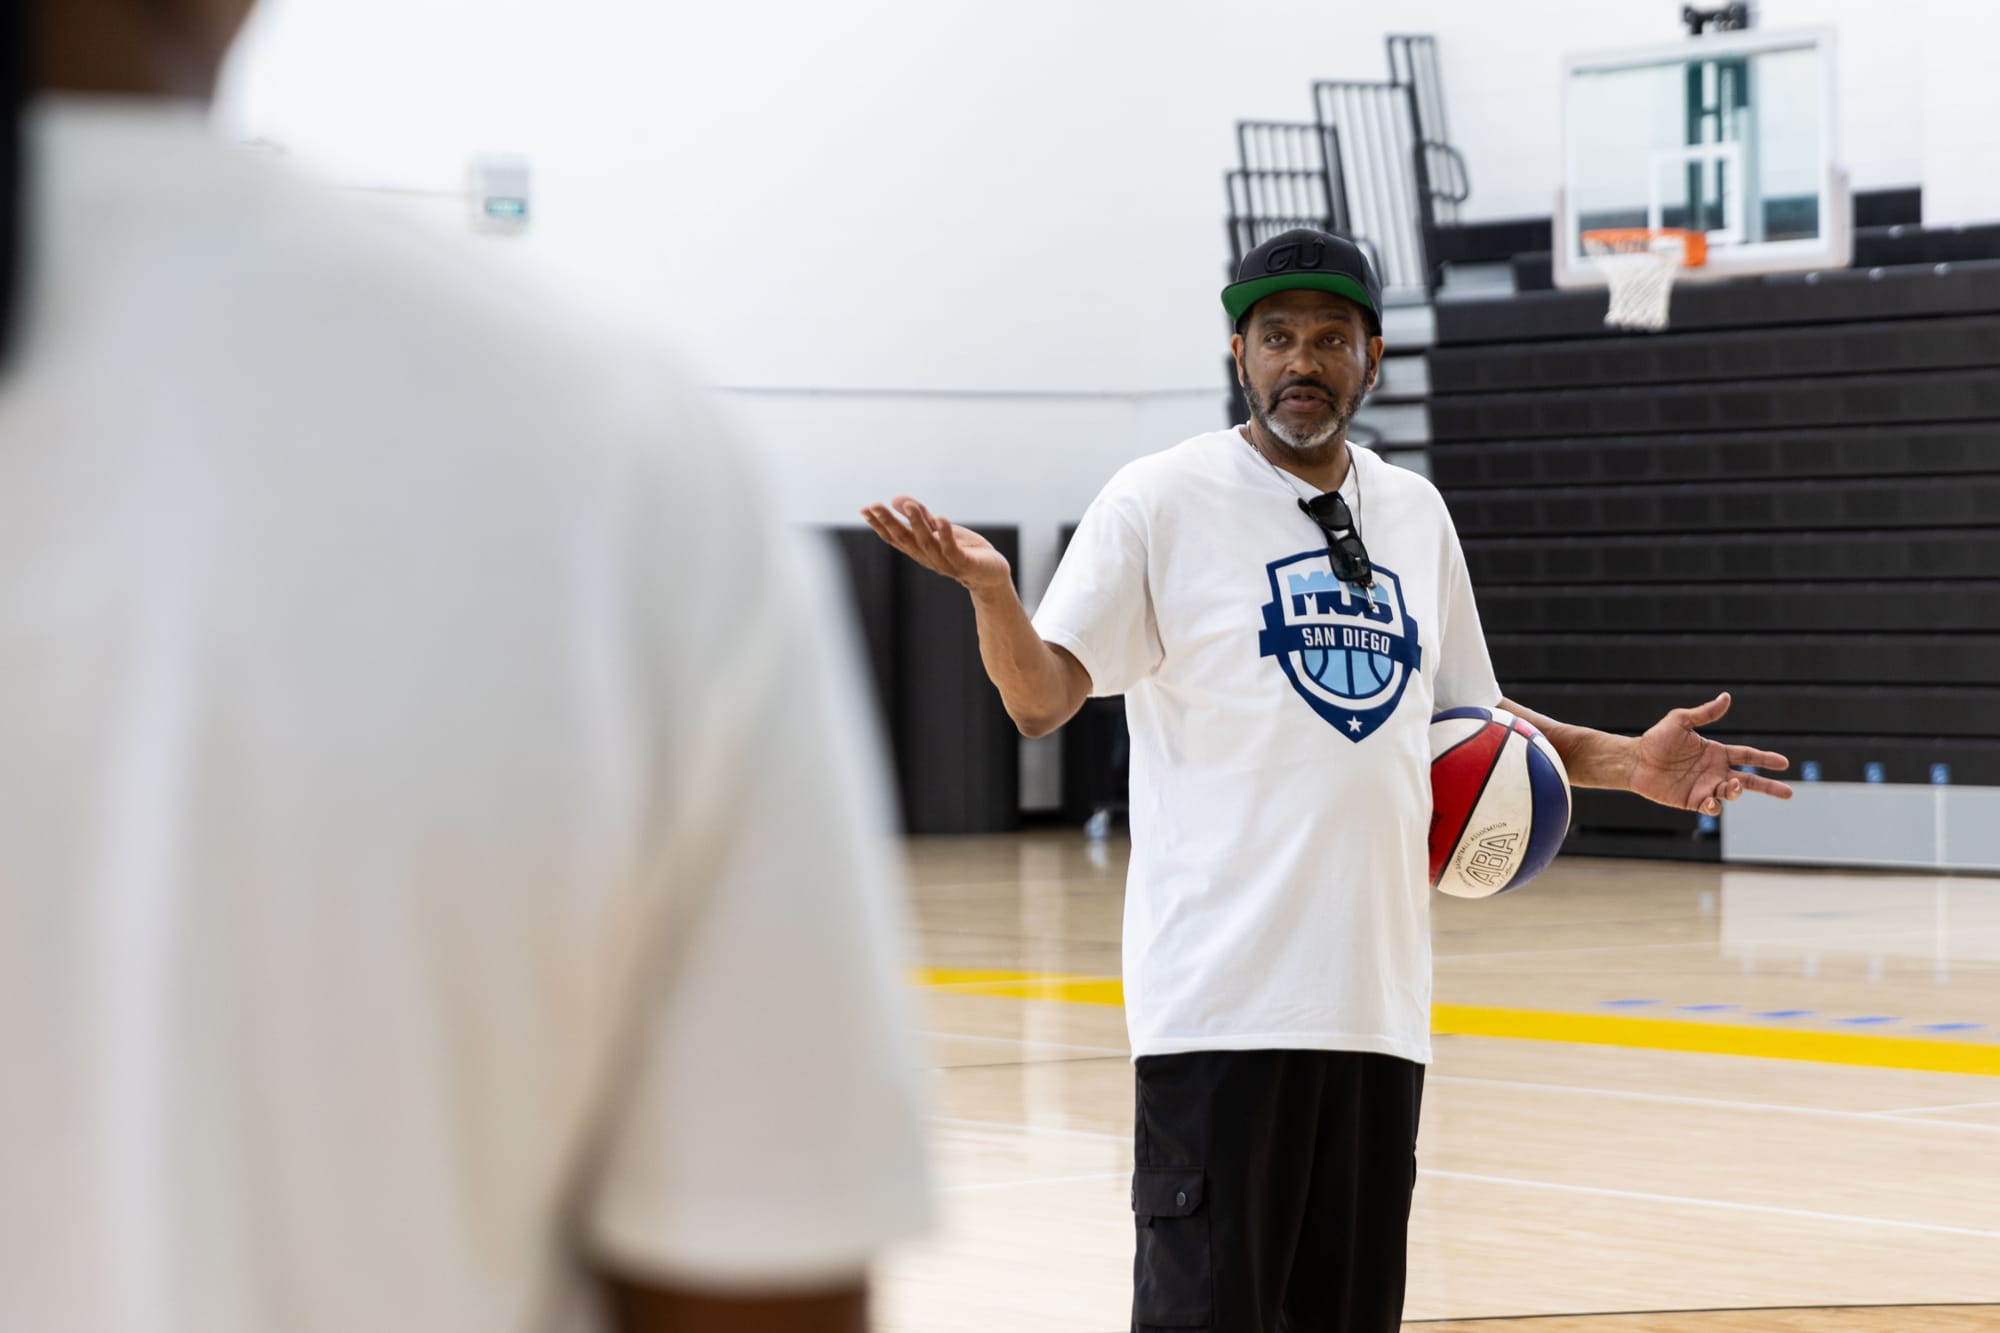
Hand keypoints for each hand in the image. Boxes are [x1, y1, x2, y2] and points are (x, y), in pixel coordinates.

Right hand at [860, 496, 1011, 592]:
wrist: (990, 574)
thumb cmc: (962, 551)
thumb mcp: (938, 529)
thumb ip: (921, 516)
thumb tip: (896, 499)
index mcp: (919, 549)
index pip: (895, 537)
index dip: (879, 524)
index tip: (865, 509)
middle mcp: (928, 557)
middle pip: (905, 539)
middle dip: (889, 523)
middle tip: (874, 506)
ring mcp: (945, 562)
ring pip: (927, 542)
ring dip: (917, 524)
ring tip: (910, 505)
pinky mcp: (964, 563)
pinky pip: (952, 549)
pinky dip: (946, 535)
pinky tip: (941, 519)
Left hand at [1628, 692, 1792, 815]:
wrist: (1634, 761)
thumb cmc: (1656, 740)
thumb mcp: (1680, 721)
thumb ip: (1704, 713)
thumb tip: (1726, 697)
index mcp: (1716, 752)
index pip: (1747, 755)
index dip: (1766, 759)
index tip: (1784, 763)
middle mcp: (1715, 771)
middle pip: (1749, 780)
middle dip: (1769, 787)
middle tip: (1789, 794)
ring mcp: (1705, 787)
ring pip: (1731, 795)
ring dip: (1735, 792)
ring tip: (1731, 785)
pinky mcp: (1692, 802)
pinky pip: (1711, 807)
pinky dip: (1714, 805)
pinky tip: (1709, 798)